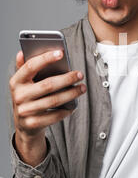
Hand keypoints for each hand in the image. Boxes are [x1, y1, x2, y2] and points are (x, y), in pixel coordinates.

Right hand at [9, 50, 85, 165]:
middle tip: (80, 74)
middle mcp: (19, 96)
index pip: (31, 66)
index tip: (61, 53)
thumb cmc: (27, 98)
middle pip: (47, 85)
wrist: (24, 125)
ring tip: (81, 88)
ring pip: (54, 100)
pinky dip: (66, 110)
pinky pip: (54, 116)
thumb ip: (24, 67)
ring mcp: (25, 111)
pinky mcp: (33, 123)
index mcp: (16, 81)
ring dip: (71, 94)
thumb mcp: (23, 83)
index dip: (46, 58)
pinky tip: (74, 105)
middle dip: (66, 78)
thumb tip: (22, 52)